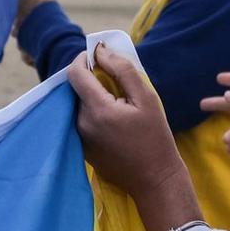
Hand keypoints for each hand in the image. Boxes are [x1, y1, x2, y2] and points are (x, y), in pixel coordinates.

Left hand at [66, 44, 200, 230]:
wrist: (154, 179)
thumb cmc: (155, 137)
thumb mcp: (146, 98)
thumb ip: (122, 70)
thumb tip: (100, 51)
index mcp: (97, 110)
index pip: (74, 73)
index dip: (83, 59)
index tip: (98, 57)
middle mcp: (81, 123)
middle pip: (76, 88)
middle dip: (92, 80)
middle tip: (116, 84)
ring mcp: (79, 137)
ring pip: (78, 104)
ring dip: (93, 97)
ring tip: (119, 105)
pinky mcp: (81, 147)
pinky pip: (81, 121)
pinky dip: (93, 113)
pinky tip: (114, 122)